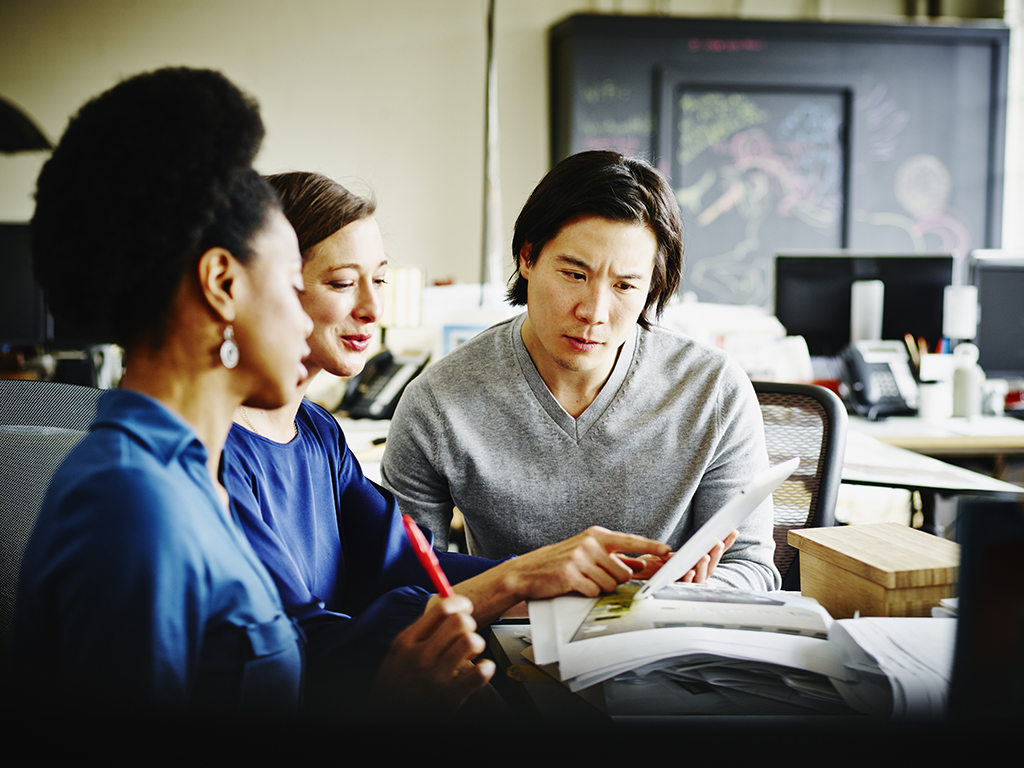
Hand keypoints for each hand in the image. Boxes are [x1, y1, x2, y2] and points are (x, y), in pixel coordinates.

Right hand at [371, 594, 494, 715]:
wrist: (388, 717)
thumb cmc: (396, 683)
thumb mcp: (398, 653)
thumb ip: (421, 631)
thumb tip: (451, 606)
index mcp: (406, 642)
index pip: (441, 609)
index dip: (460, 604)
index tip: (465, 608)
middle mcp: (420, 657)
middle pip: (459, 622)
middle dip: (468, 624)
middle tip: (465, 634)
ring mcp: (435, 677)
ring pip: (471, 641)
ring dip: (477, 644)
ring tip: (470, 653)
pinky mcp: (450, 697)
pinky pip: (480, 673)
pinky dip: (486, 668)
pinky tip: (480, 670)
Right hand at [504, 526, 670, 600]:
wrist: (528, 571)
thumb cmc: (560, 562)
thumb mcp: (587, 552)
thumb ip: (614, 558)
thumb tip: (639, 566)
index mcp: (596, 536)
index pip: (630, 541)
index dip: (650, 546)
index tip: (667, 550)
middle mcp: (590, 544)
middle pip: (623, 572)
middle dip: (614, 580)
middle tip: (596, 577)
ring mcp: (580, 559)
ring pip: (610, 584)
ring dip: (600, 588)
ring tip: (583, 581)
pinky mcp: (571, 575)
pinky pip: (594, 592)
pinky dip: (587, 594)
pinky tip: (575, 586)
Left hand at [639, 529, 738, 583]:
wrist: (644, 571)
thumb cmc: (664, 561)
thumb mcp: (682, 551)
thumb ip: (697, 546)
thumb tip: (714, 531)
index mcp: (701, 564)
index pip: (717, 552)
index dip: (727, 542)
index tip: (733, 531)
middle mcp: (698, 574)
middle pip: (711, 565)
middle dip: (716, 555)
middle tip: (718, 543)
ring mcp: (688, 582)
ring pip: (700, 576)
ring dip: (703, 566)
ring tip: (704, 556)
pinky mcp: (676, 587)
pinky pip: (683, 584)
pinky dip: (688, 578)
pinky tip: (689, 571)